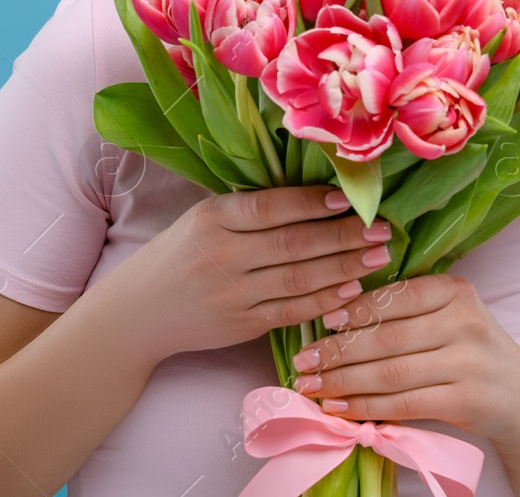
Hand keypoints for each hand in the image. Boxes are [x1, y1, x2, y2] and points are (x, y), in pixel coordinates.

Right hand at [116, 185, 397, 358]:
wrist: (137, 312)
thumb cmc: (180, 254)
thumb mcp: (204, 218)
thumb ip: (251, 209)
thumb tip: (319, 194)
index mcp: (213, 217)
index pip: (273, 207)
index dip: (315, 202)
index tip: (350, 198)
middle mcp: (222, 254)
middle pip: (294, 243)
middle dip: (344, 236)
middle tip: (382, 229)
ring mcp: (231, 294)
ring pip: (299, 279)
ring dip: (344, 267)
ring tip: (377, 256)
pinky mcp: (240, 326)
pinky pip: (291, 312)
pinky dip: (324, 301)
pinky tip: (351, 290)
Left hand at [287, 273, 519, 445]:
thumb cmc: (470, 348)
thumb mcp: (448, 314)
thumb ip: (405, 308)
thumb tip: (335, 311)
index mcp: (455, 290)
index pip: (396, 297)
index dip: (355, 309)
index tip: (322, 319)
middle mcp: (464, 322)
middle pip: (388, 337)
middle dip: (339, 350)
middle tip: (304, 359)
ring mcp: (467, 363)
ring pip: (391, 373)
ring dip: (344, 381)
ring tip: (311, 385)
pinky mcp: (466, 400)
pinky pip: (404, 403)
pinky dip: (366, 406)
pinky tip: (339, 408)